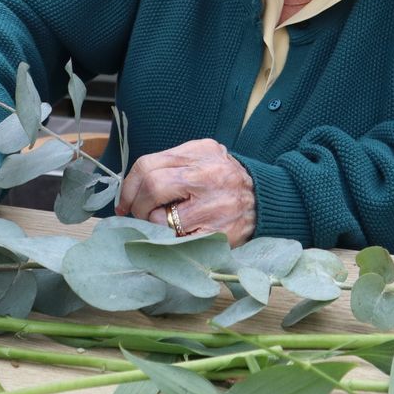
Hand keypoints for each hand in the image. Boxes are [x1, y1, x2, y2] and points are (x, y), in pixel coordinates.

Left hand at [118, 137, 255, 245]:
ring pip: (161, 219)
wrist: (267, 199)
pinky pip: (178, 240)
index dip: (129, 187)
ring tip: (165, 224)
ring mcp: (215, 206)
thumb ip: (171, 166)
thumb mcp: (203, 158)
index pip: (147, 165)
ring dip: (154, 226)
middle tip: (138, 215)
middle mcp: (209, 175)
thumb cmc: (224, 180)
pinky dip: (170, 240)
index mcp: (200, 152)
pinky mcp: (219, 233)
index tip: (125, 202)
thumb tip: (131, 191)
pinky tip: (178, 236)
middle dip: (137, 206)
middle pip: (152, 187)